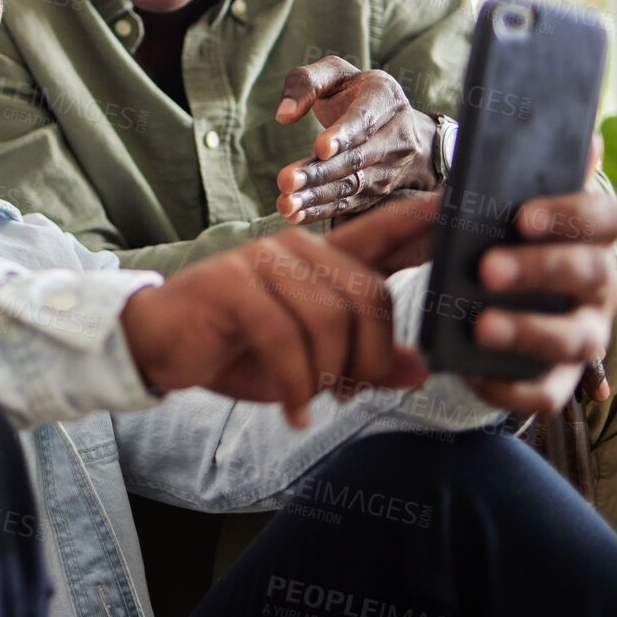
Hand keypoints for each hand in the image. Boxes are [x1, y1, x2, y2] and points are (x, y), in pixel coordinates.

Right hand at [121, 203, 432, 428]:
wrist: (158, 346)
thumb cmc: (237, 350)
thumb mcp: (311, 364)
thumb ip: (365, 361)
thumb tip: (418, 369)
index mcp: (320, 261)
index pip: (379, 233)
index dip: (419, 220)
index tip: (458, 204)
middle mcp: (295, 249)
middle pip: (368, 295)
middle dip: (370, 357)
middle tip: (351, 395)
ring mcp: (261, 260)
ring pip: (329, 317)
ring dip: (328, 374)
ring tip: (314, 401)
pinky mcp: (230, 283)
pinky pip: (284, 336)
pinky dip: (295, 384)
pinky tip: (292, 412)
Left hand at [275, 57, 438, 223]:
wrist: (398, 123)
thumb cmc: (354, 92)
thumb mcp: (334, 73)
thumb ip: (305, 82)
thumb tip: (283, 115)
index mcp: (385, 97)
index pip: (365, 119)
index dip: (344, 135)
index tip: (320, 148)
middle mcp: (396, 134)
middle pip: (357, 159)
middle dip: (320, 172)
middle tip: (286, 180)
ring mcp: (391, 167)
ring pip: (353, 186)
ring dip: (317, 197)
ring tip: (286, 203)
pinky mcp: (380, 191)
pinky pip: (351, 204)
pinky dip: (322, 211)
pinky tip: (295, 214)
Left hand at [465, 187, 616, 415]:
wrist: (471, 300)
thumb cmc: (493, 240)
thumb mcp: (497, 209)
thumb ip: (528, 178)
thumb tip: (589, 140)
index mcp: (590, 239)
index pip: (609, 219)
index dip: (573, 215)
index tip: (522, 217)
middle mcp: (599, 287)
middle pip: (592, 273)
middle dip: (540, 268)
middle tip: (487, 268)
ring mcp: (585, 335)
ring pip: (577, 338)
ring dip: (530, 330)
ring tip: (481, 325)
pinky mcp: (558, 379)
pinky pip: (546, 393)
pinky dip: (511, 388)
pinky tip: (472, 372)